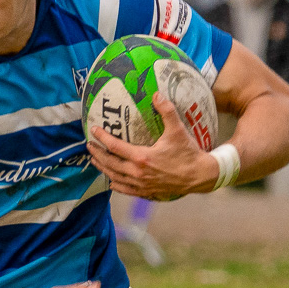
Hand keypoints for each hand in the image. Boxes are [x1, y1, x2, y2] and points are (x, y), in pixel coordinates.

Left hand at [85, 93, 218, 199]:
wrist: (199, 176)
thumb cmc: (188, 153)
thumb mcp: (178, 130)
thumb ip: (167, 111)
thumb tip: (156, 94)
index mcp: (142, 158)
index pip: (115, 147)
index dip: (102, 138)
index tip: (94, 130)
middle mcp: (138, 173)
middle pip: (110, 164)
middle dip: (97, 154)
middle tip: (89, 146)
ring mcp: (141, 185)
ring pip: (115, 177)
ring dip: (103, 168)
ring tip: (95, 161)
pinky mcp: (147, 192)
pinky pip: (126, 190)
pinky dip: (116, 185)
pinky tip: (111, 182)